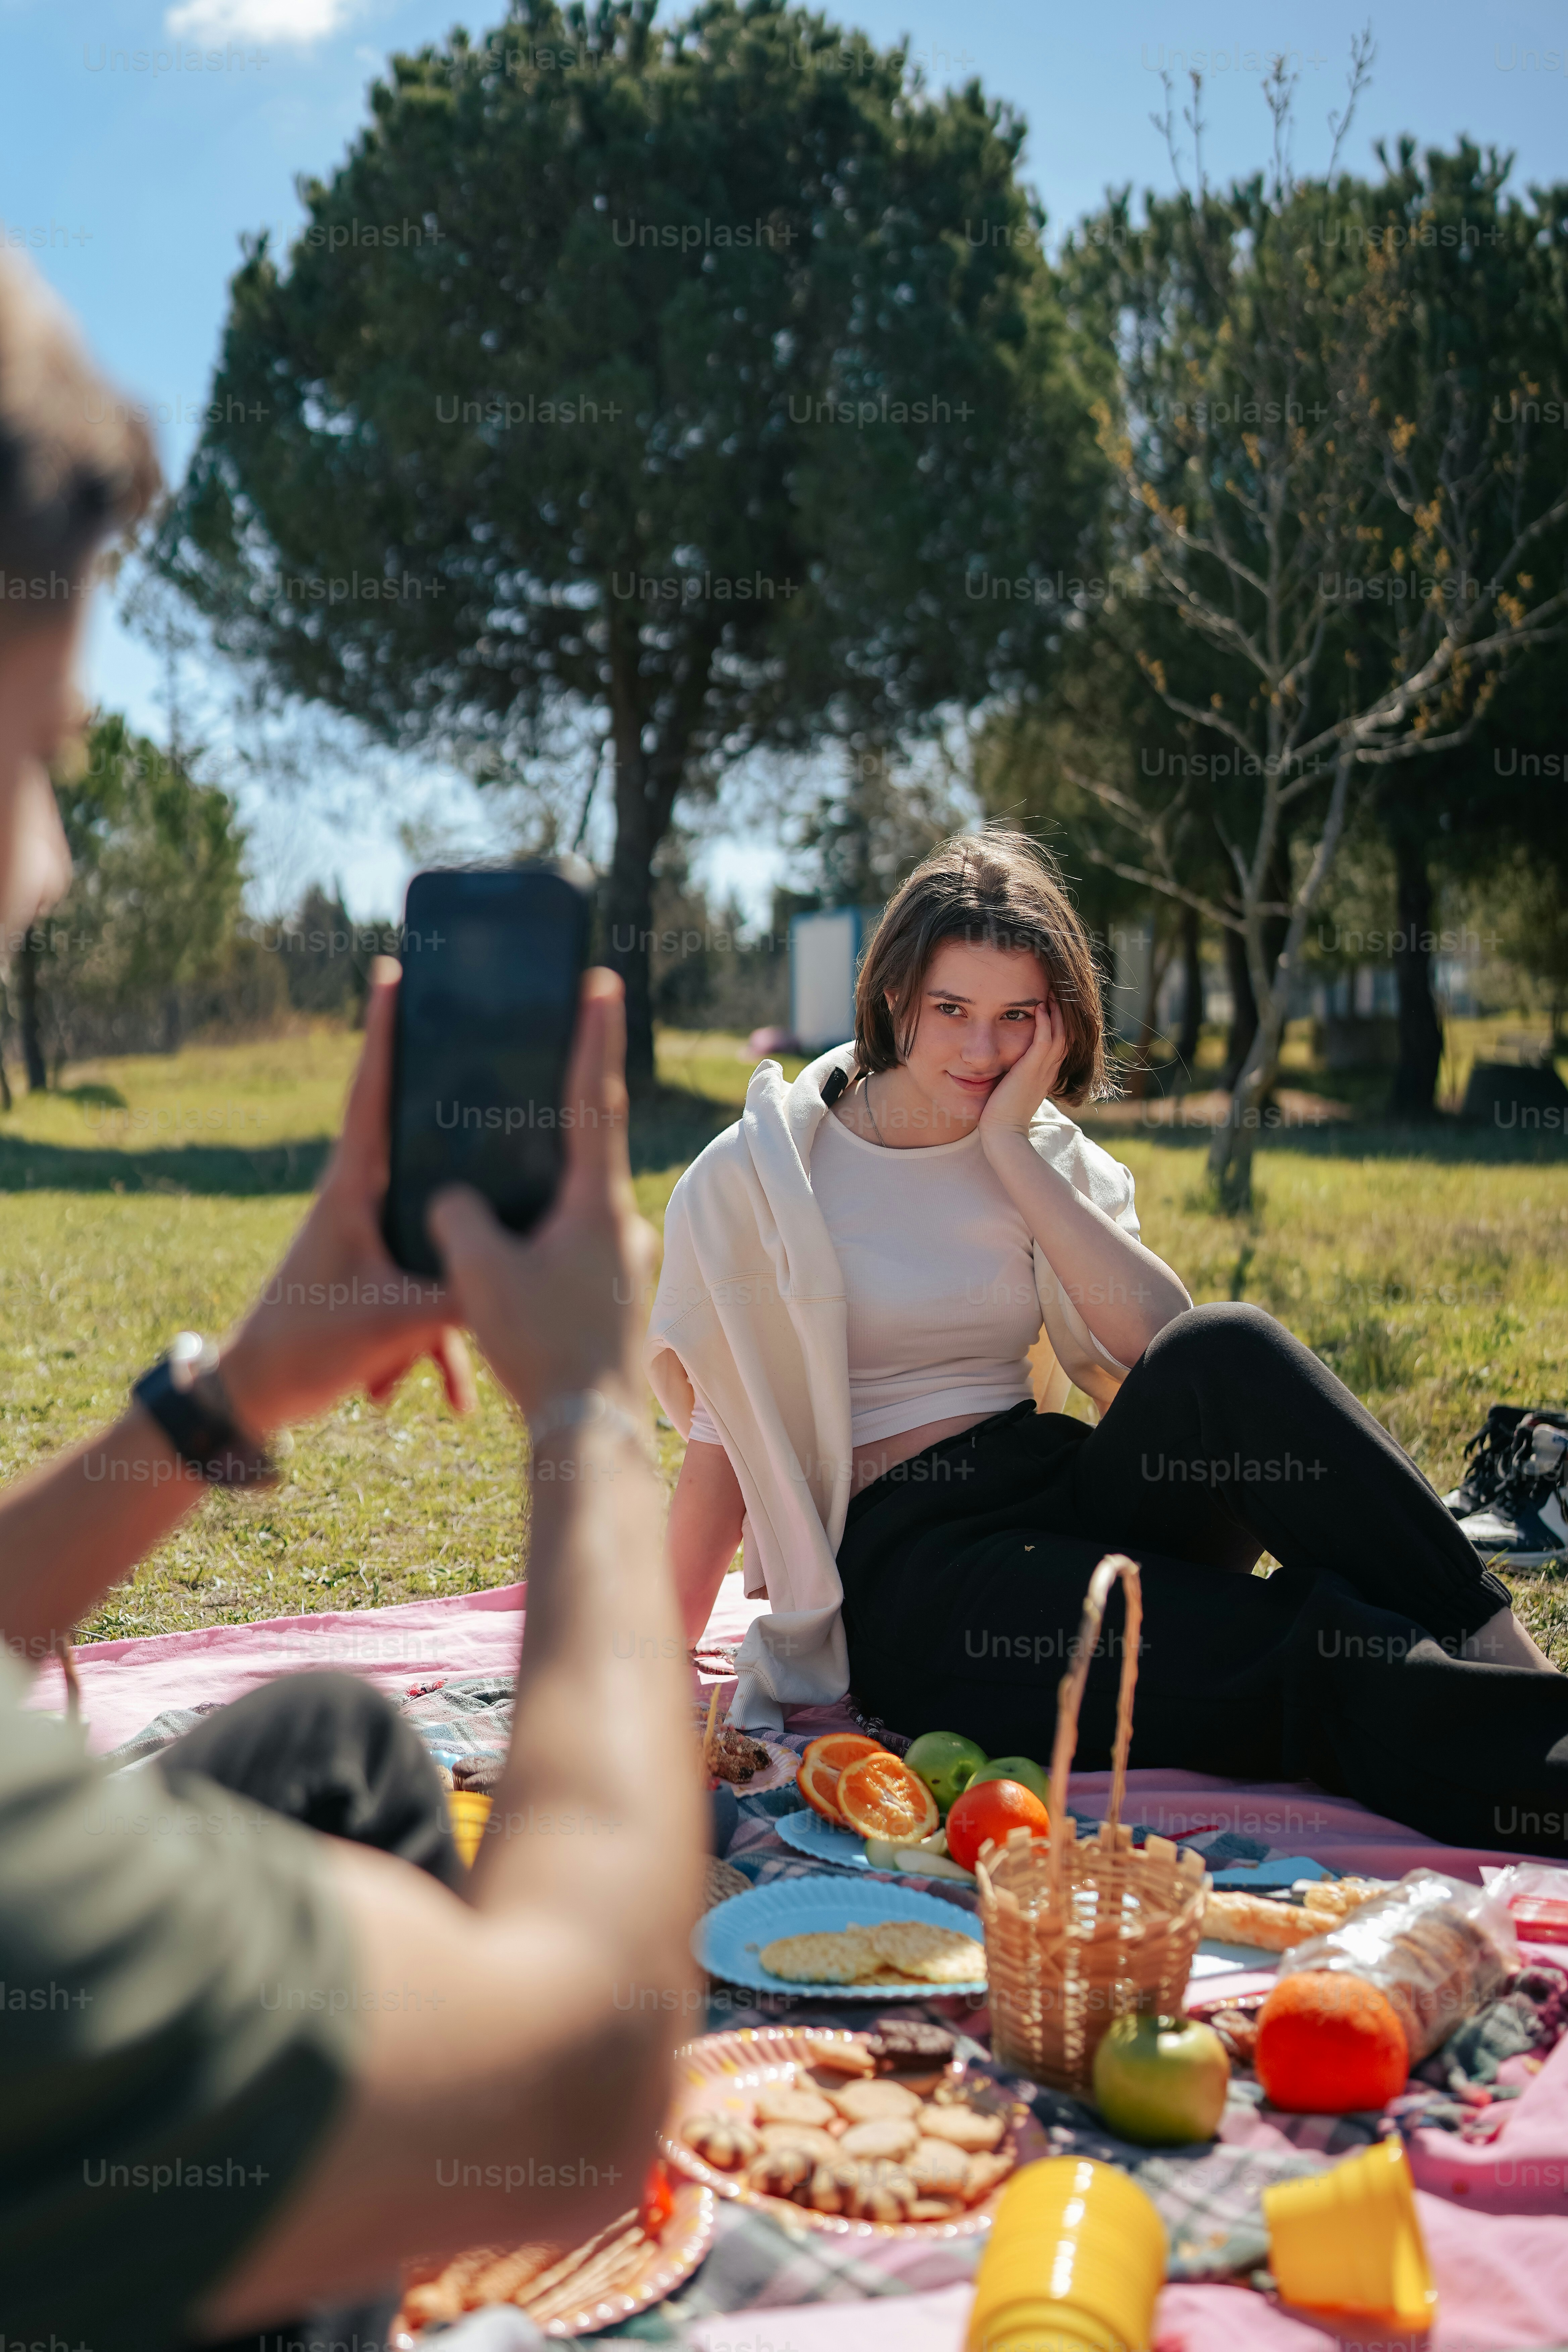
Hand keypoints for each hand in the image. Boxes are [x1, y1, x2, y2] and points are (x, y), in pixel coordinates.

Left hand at [219, 960, 475, 1436]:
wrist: (253, 1398)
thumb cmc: (306, 1347)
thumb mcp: (392, 1320)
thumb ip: (458, 1295)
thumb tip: (513, 1274)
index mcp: (353, 1189)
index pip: (371, 1092)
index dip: (382, 1033)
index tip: (390, 973)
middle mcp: (359, 1201)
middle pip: (414, 1141)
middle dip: (451, 1119)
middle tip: (487, 1064)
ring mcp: (367, 1239)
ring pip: (432, 1232)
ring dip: (458, 1282)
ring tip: (491, 1298)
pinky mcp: (374, 1279)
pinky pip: (424, 1293)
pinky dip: (440, 1343)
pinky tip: (457, 1396)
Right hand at [425, 969, 655, 1418]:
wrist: (584, 1431)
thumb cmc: (537, 1347)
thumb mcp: (476, 1272)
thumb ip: (456, 1217)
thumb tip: (453, 1199)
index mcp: (596, 1203)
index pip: (594, 1099)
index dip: (593, 1038)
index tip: (602, 986)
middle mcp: (623, 1224)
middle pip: (582, 1156)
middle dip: (549, 1130)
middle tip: (526, 1097)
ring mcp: (626, 1261)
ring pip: (572, 1213)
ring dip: (538, 1207)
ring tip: (501, 1215)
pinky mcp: (617, 1295)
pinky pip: (573, 1252)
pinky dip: (542, 1248)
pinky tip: (512, 1268)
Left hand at [978, 996, 1068, 1146]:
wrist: (1002, 1132)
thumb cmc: (1001, 1113)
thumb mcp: (1013, 1088)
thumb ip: (1015, 1073)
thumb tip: (1005, 1063)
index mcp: (1045, 1074)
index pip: (1060, 1043)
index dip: (1059, 1023)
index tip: (1051, 1004)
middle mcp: (1048, 1070)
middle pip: (1065, 1035)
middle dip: (1062, 1012)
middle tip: (1056, 991)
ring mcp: (1042, 1070)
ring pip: (1059, 1034)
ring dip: (1056, 1012)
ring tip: (1050, 992)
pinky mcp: (1032, 1070)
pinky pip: (1044, 1041)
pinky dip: (1044, 1023)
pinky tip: (1039, 1007)